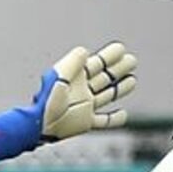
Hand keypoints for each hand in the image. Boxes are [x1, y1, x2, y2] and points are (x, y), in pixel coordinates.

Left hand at [0, 42, 137, 161]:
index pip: (96, 64)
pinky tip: (124, 113)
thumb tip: (86, 51)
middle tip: (132, 60)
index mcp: (76, 78)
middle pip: (105, 77)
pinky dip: (115, 118)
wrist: (40, 123)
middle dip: (118, 69)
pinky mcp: (86, 122)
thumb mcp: (59, 76)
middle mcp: (82, 91)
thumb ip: (73, 63)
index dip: (109, 56)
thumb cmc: (47, 99)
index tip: (121, 48)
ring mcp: (86, 106)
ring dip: (120, 88)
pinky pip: (104, 121)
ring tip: (132, 80)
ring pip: (107, 95)